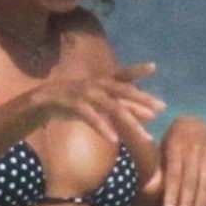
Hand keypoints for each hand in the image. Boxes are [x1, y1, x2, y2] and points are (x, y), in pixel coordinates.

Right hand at [33, 64, 165, 142]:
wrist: (45, 102)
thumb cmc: (79, 101)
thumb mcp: (104, 104)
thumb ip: (126, 108)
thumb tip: (152, 114)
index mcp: (103, 81)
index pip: (123, 74)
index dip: (137, 69)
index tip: (153, 66)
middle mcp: (97, 84)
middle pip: (123, 90)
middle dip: (142, 98)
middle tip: (160, 107)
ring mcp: (85, 93)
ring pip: (111, 107)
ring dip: (129, 121)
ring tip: (144, 136)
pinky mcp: (74, 105)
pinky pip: (91, 117)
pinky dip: (103, 127)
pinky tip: (114, 139)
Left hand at [158, 115, 205, 205]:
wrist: (193, 123)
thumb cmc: (169, 142)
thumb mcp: (160, 148)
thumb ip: (155, 166)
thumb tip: (144, 188)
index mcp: (176, 145)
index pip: (174, 174)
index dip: (172, 194)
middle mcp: (194, 149)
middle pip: (191, 182)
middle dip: (187, 205)